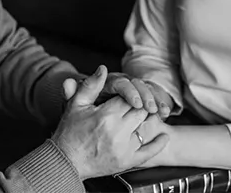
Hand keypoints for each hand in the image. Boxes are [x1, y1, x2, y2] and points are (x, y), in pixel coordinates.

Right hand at [53, 65, 169, 179]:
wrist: (66, 162)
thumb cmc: (70, 131)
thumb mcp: (77, 105)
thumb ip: (91, 85)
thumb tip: (103, 68)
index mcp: (106, 115)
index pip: (130, 97)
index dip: (132, 93)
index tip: (131, 93)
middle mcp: (117, 131)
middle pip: (141, 111)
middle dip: (142, 105)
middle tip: (142, 102)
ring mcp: (123, 148)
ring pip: (146, 127)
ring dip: (150, 119)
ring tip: (152, 113)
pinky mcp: (126, 162)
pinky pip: (149, 151)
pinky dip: (158, 143)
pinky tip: (164, 135)